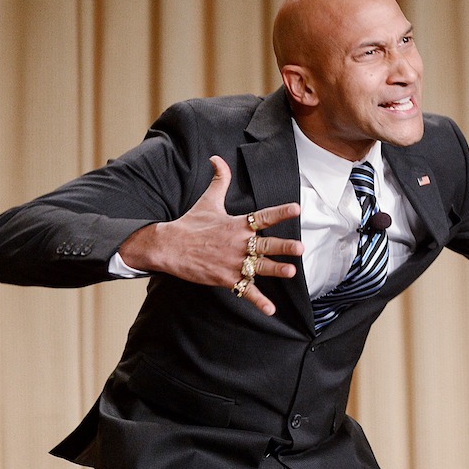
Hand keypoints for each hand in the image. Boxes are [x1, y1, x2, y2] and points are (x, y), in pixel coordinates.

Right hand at [117, 156, 303, 314]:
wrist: (168, 246)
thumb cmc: (191, 223)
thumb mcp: (207, 200)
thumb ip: (220, 180)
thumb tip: (218, 158)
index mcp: (238, 224)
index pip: (263, 216)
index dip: (280, 212)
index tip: (296, 209)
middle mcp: (238, 243)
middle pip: (265, 245)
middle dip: (283, 247)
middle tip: (300, 248)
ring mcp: (233, 262)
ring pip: (259, 267)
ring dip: (275, 270)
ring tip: (290, 272)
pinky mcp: (226, 278)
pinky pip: (246, 291)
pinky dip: (259, 301)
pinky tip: (272, 310)